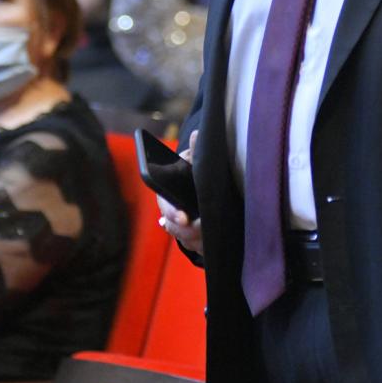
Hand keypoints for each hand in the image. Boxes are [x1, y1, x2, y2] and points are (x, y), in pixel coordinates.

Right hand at [157, 131, 203, 259]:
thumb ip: (195, 151)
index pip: (166, 206)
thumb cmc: (197, 173)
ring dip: (197, 240)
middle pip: (174, 228)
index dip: (173, 213)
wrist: (202, 188)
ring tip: (212, 237)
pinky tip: (215, 243)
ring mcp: (181, 228)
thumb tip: (197, 134)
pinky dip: (204, 246)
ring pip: (185, 240)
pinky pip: (196, 248)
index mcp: (167, 194)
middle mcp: (171, 213)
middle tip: (203, 228)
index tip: (185, 217)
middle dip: (188, 230)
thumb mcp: (196, 161)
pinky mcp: (193, 238)